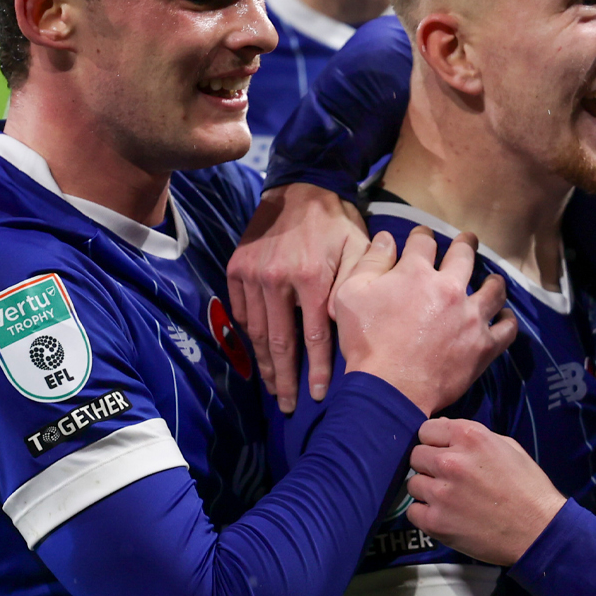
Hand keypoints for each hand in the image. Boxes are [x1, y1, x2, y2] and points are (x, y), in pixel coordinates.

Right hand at [228, 184, 369, 412]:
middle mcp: (277, 279)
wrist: (301, 189)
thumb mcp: (359, 248)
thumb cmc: (338, 223)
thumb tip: (352, 327)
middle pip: (279, 343)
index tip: (318, 396)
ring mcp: (252, 274)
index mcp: (311, 277)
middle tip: (288, 407)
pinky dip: (249, 337)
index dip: (315, 370)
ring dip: (264, 364)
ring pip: (256, 332)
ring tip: (273, 388)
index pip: (313, 336)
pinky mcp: (236, 269)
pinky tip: (258, 356)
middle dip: (285, 379)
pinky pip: (241, 312)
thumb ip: (358, 286)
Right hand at [330, 228, 515, 415]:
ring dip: (493, 280)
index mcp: (416, 273)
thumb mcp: (351, 295)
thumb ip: (370, 262)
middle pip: (464, 255)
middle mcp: (449, 288)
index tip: (423, 237)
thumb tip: (385, 238)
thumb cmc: (366, 342)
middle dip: (465, 244)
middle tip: (467, 241)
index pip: (423, 242)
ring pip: (493, 289)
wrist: (390, 388)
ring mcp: (470, 316)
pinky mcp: (483, 344)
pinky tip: (504, 316)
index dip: (422, 236)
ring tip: (492, 279)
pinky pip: (506, 328)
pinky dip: (507, 320)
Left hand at [406, 417, 566, 565]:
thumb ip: (473, 437)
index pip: (427, 429)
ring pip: (413, 483)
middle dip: (429, 464)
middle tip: (447, 477)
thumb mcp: (508, 447)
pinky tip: (445, 515)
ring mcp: (440, 493)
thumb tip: (444, 432)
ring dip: (427, 489)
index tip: (444, 452)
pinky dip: (425, 513)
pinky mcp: (435, 522)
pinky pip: (413, 511)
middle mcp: (450, 461)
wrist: (538, 530)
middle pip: (416, 455)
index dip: (435, 442)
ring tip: (448, 499)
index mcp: (470, 437)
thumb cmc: (528, 487)